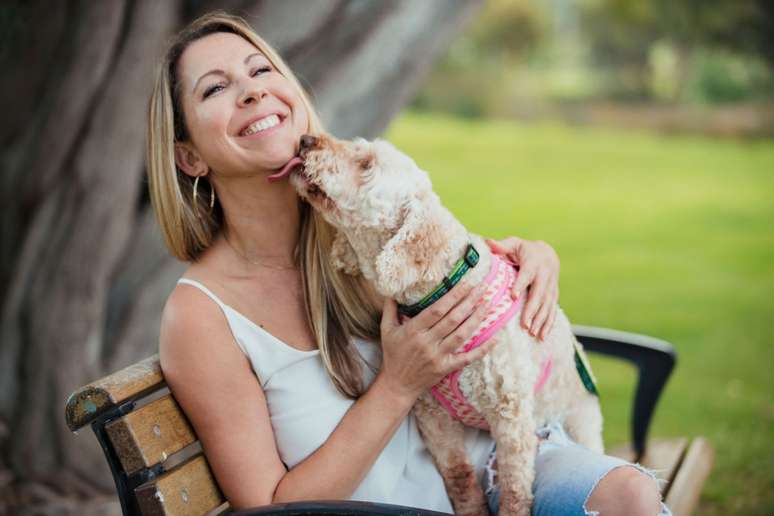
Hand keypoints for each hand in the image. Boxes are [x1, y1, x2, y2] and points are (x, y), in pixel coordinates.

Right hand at [377, 280, 494, 402]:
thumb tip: (392, 291)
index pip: (437, 310)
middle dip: (469, 302)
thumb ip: (389, 310)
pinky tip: (494, 339)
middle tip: (482, 288)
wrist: (397, 384)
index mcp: (413, 330)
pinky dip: (482, 350)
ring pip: (461, 335)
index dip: (453, 296)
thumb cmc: (393, 354)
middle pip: (452, 319)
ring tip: (488, 304)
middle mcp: (427, 342)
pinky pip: (467, 358)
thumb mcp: (386, 330)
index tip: (466, 283)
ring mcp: (438, 356)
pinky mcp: (446, 368)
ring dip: (476, 319)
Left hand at [485, 237, 559, 340]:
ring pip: (548, 304)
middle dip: (532, 309)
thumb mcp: (513, 244)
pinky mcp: (555, 294)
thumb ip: (501, 246)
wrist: (548, 252)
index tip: (513, 296)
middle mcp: (546, 274)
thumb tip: (487, 241)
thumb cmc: (524, 249)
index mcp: (534, 261)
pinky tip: (542, 336)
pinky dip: (549, 323)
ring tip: (532, 333)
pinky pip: (553, 309)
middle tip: (524, 325)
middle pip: (540, 293)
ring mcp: (552, 285)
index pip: (527, 274)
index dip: (521, 284)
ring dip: (541, 319)